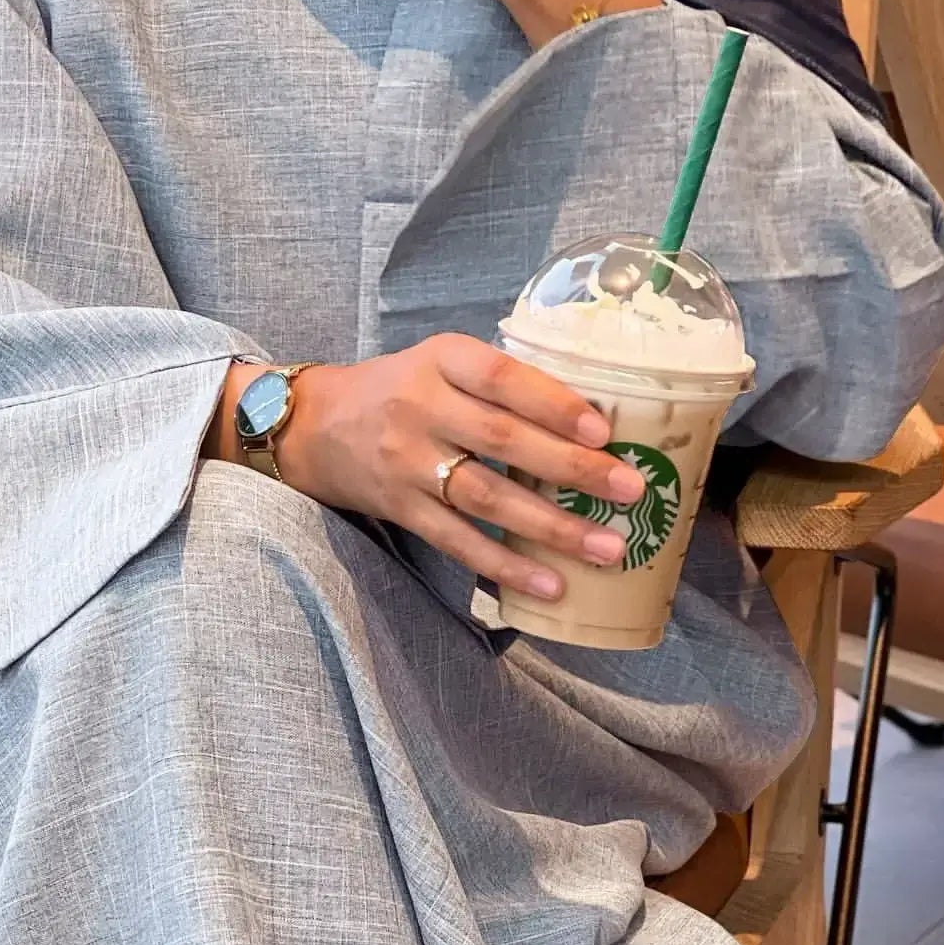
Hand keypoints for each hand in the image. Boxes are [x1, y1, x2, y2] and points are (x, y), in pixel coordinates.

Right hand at [267, 336, 645, 601]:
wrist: (313, 425)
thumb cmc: (400, 389)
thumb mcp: (441, 361)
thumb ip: (501, 381)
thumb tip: (594, 418)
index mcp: (441, 360)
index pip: (501, 378)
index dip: (553, 404)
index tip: (603, 429)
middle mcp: (421, 408)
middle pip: (501, 440)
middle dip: (571, 468)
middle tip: (630, 490)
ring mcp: (407, 463)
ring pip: (485, 499)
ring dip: (551, 527)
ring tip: (607, 547)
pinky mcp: (401, 509)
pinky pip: (458, 542)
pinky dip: (506, 566)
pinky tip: (549, 584)